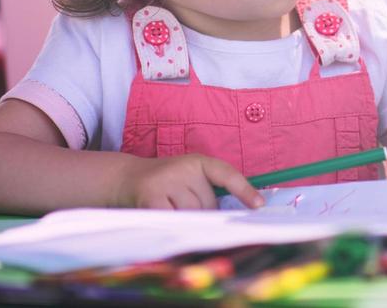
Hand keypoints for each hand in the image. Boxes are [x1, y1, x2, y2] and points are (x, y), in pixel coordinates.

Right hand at [116, 153, 263, 209]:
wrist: (127, 177)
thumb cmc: (167, 182)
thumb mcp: (190, 177)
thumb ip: (209, 189)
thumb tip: (232, 215)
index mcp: (199, 161)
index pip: (227, 174)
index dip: (245, 190)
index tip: (259, 205)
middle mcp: (184, 168)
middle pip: (209, 203)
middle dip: (203, 212)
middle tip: (184, 204)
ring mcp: (166, 182)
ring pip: (192, 214)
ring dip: (187, 219)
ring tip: (172, 208)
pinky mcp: (151, 198)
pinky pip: (174, 220)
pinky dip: (173, 224)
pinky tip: (164, 214)